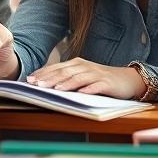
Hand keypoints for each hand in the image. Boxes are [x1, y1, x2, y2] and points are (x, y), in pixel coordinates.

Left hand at [27, 58, 144, 98]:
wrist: (128, 79)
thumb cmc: (101, 79)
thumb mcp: (82, 76)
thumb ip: (66, 78)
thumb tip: (44, 84)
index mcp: (76, 64)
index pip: (56, 68)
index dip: (43, 73)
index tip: (29, 80)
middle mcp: (85, 66)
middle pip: (65, 72)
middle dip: (50, 78)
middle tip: (37, 85)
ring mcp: (97, 74)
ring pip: (79, 78)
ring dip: (67, 83)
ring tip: (56, 89)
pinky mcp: (107, 83)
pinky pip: (97, 86)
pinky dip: (89, 89)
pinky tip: (82, 93)